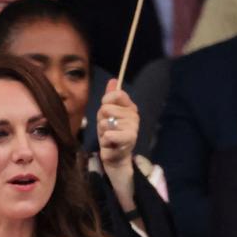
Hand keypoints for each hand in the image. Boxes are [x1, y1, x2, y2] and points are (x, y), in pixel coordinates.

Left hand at [96, 78, 139, 212]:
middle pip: (106, 109)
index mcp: (130, 107)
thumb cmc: (111, 134)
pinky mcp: (128, 141)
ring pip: (105, 123)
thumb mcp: (108, 114)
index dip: (106, 101)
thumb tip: (113, 80)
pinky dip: (104, 142)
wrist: (116, 157)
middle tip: (107, 129)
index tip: (105, 109)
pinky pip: (107, 136)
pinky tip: (111, 146)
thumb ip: (110, 97)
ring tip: (109, 138)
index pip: (117, 94)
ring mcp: (132, 128)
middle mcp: (134, 116)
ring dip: (102, 133)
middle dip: (101, 120)